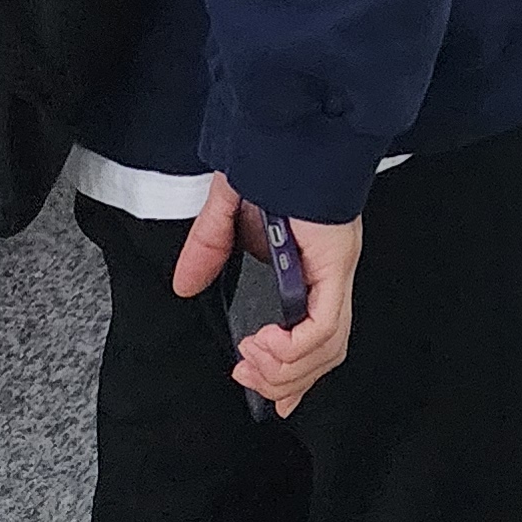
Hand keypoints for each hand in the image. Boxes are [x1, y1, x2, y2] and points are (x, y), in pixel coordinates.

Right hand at [172, 177, 359, 416]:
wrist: (291, 121)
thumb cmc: (270, 157)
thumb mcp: (228, 213)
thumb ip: (209, 249)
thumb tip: (183, 286)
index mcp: (314, 266)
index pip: (320, 337)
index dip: (298, 375)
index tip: (271, 401)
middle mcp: (332, 273)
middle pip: (327, 353)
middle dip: (283, 379)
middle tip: (246, 376)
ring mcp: (337, 268)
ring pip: (328, 347)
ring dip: (284, 367)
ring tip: (251, 357)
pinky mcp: (335, 261)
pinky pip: (324, 325)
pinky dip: (294, 346)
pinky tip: (266, 340)